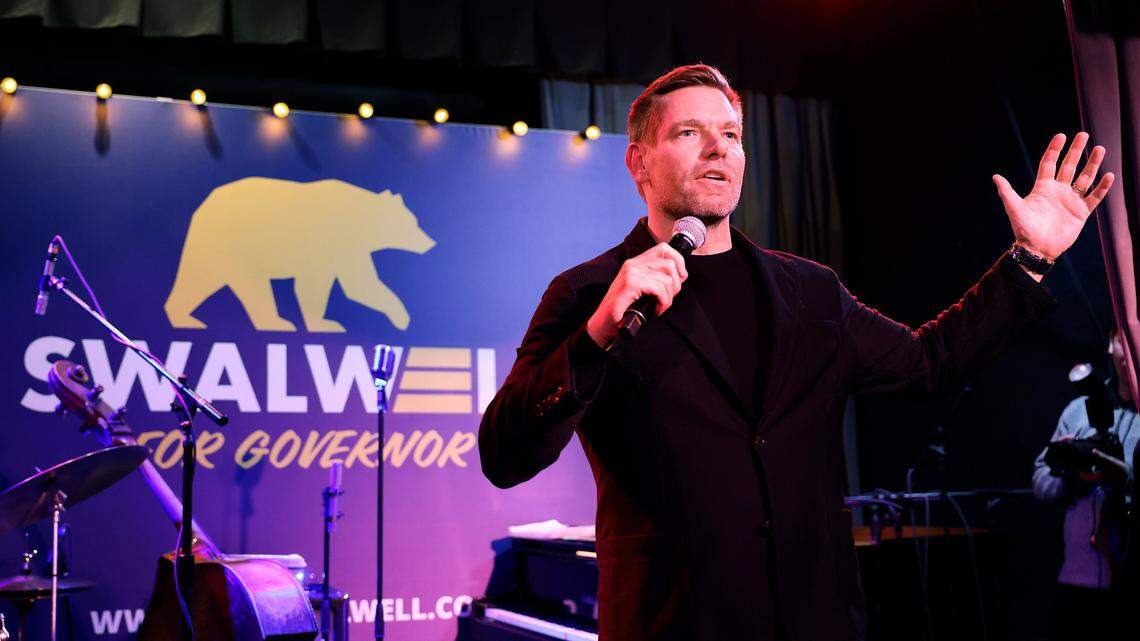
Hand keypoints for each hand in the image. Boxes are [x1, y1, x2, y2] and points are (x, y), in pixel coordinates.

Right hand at [586, 242, 686, 346]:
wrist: (603, 324)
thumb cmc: (623, 311)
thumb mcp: (642, 290)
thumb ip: (656, 279)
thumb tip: (680, 276)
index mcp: (636, 263)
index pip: (664, 249)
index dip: (678, 262)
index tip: (677, 280)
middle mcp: (633, 264)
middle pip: (670, 263)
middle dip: (675, 285)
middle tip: (666, 298)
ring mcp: (631, 273)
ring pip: (667, 279)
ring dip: (668, 297)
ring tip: (659, 306)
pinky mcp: (630, 285)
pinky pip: (659, 289)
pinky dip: (663, 303)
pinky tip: (655, 310)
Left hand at [993, 132, 1114, 260]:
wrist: (1037, 249)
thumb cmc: (1024, 229)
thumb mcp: (1014, 208)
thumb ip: (1007, 192)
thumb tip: (996, 177)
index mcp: (1042, 188)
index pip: (1049, 163)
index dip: (1054, 149)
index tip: (1061, 136)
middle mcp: (1058, 191)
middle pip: (1069, 166)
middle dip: (1076, 150)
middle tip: (1083, 134)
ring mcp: (1070, 200)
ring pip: (1084, 178)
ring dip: (1092, 164)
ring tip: (1100, 149)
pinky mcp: (1081, 212)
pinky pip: (1094, 197)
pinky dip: (1102, 187)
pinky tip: (1108, 175)